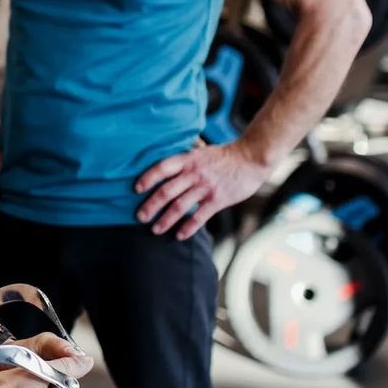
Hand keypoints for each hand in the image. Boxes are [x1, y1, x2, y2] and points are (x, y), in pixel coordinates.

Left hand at [134, 141, 269, 239]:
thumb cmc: (224, 156)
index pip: (162, 168)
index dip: (148, 178)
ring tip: (155, 230)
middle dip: (151, 205)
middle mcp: (194, 173)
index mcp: (188, 160)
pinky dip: (188, 228)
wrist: (251, 158)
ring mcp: (206, 187)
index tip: (136, 189)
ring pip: (180, 206)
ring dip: (165, 220)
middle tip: (140, 217)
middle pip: (166, 191)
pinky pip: (199, 217)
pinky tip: (179, 235)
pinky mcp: (218, 200)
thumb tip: (164, 166)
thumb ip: (184, 160)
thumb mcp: (201, 152)